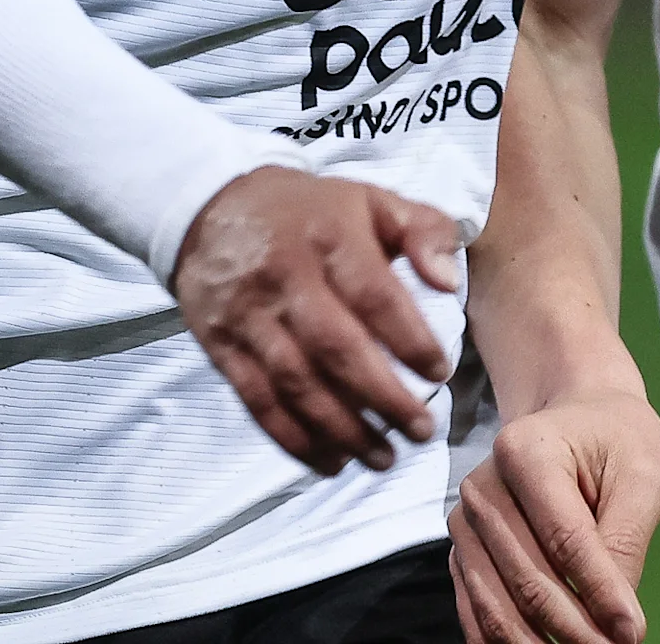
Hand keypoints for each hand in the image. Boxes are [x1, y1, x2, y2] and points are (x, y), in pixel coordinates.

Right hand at [172, 167, 463, 474]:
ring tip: (384, 457)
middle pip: (335, 348)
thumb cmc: (311, 211)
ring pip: (295, 383)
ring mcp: (248, 315)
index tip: (440, 372)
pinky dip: (294, 438)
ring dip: (342, 429)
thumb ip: (423, 231)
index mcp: (329, 235)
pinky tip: (331, 460)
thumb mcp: (372, 199)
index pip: (373, 295)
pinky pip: (257, 400)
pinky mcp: (221, 346)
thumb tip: (448, 282)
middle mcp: (284, 277)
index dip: (409, 339)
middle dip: (383, 397)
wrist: (211, 209)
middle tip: (422, 430)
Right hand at [450, 390, 659, 643]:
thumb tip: (616, 620)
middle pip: (528, 578)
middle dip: (575, 629)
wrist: (575, 418)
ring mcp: (466, 522)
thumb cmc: (615, 440)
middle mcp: (482, 487)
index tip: (633, 632)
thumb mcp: (643, 475)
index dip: (599, 592)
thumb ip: (627, 542)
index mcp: (526, 450)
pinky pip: (477, 609)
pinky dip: (505, 641)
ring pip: (498, 604)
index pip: (565, 539)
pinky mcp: (463, 551)